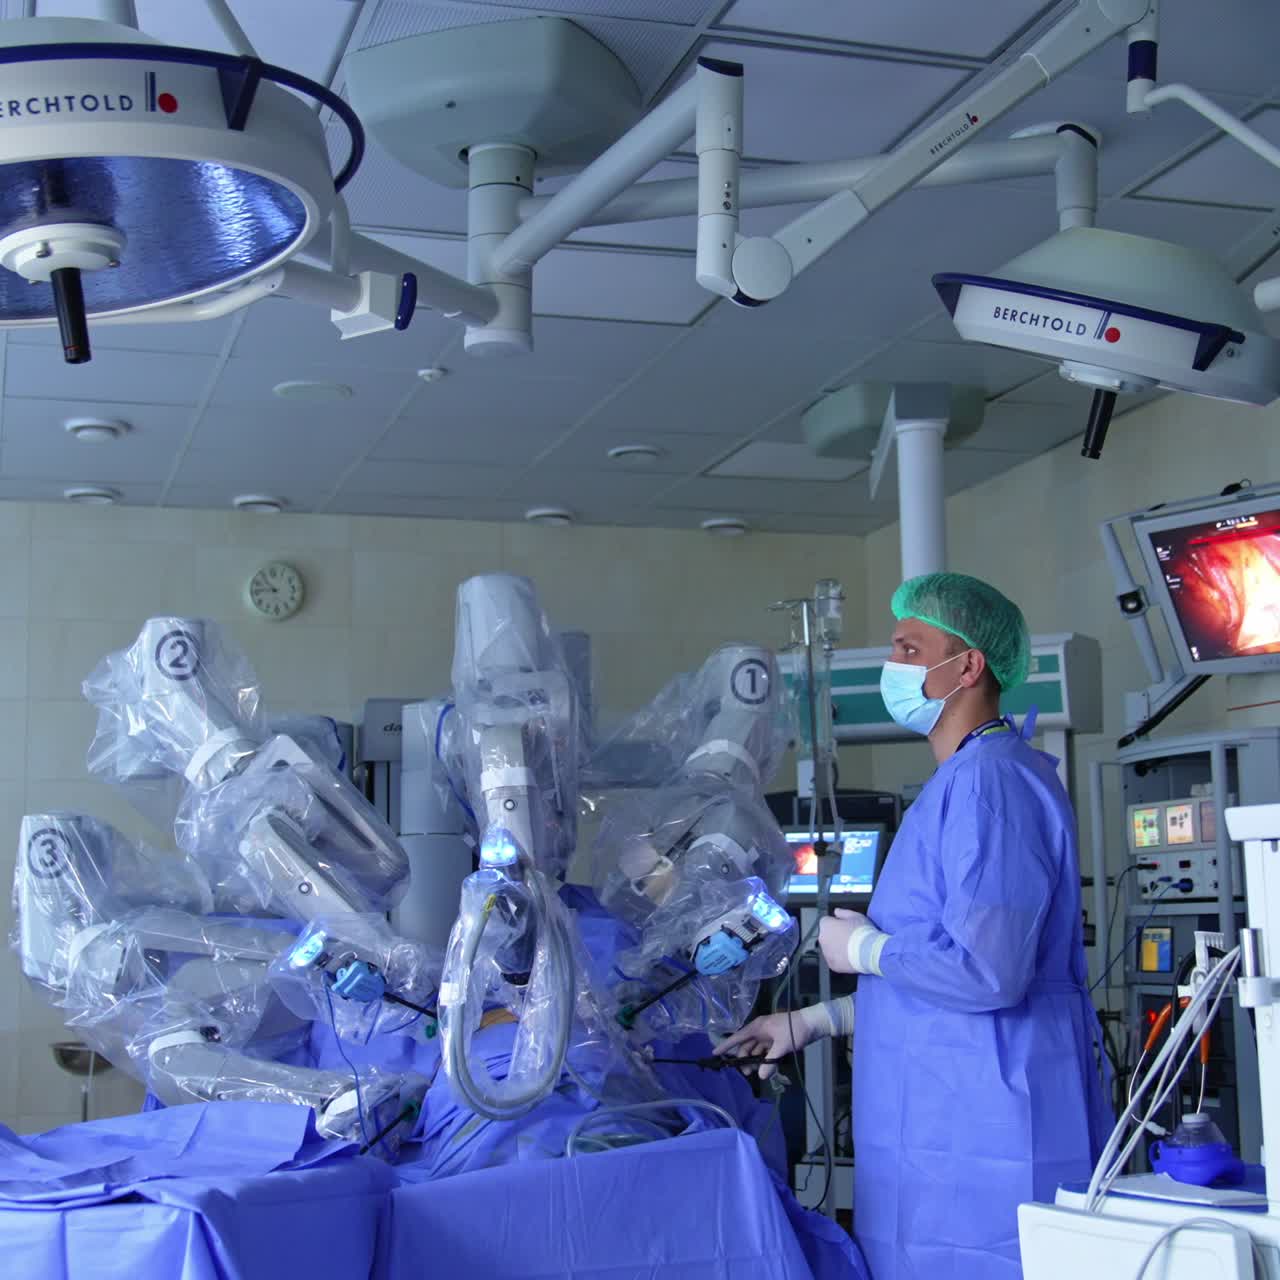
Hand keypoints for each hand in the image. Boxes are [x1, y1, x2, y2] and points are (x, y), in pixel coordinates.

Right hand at [713, 1007, 830, 1079]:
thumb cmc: (795, 1030)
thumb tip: (760, 1075)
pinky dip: (763, 1060)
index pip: (738, 1037)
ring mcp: (767, 1036)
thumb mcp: (783, 1045)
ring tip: (755, 1073)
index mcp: (758, 1027)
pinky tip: (765, 1068)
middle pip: (746, 1046)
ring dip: (753, 1061)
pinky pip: (764, 1052)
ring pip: (755, 1050)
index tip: (715, 1052)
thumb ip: (770, 1061)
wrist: (813, 1024)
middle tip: (746, 1073)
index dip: (726, 1045)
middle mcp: (760, 1031)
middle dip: (743, 1059)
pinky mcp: (775, 1041)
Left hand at [819, 908, 886, 974]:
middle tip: (849, 937)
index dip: (836, 923)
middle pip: (827, 935)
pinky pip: (834, 960)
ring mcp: (826, 953)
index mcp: (826, 925)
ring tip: (851, 947)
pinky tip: (851, 956)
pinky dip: (840, 958)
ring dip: (837, 947)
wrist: (869, 952)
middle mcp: (823, 938)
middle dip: (835, 936)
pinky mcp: (832, 964)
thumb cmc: (863, 933)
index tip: (844, 926)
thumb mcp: (856, 916)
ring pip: (830, 948)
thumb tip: (837, 912)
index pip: (826, 921)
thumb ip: (843, 912)